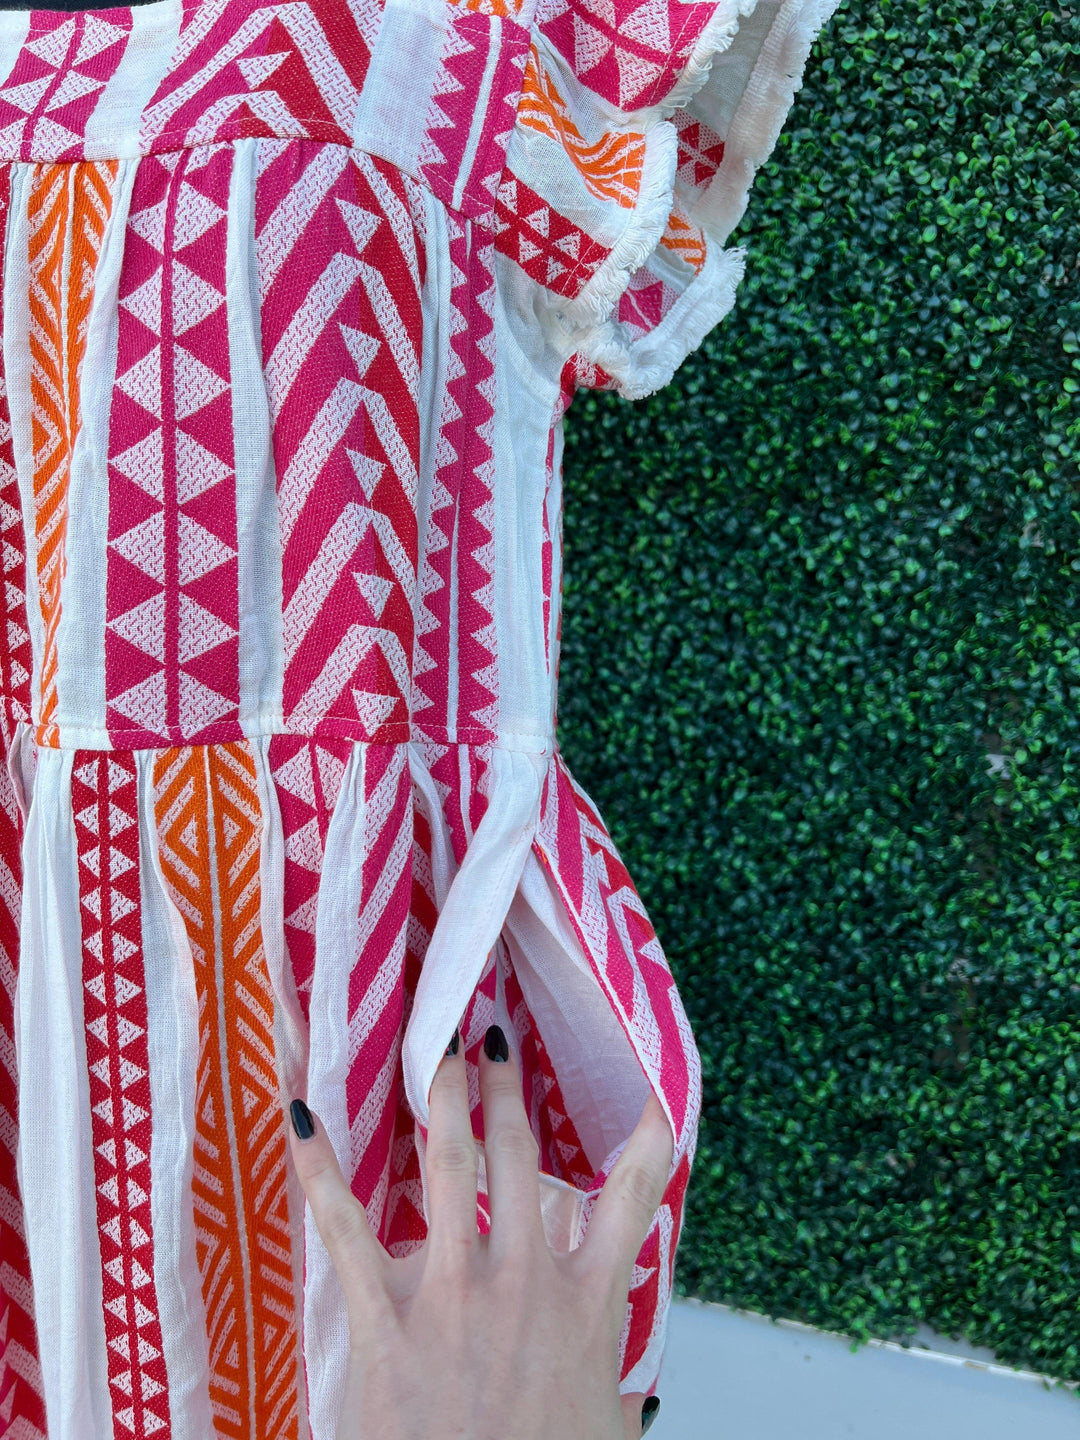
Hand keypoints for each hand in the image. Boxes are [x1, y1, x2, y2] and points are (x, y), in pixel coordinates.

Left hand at [288, 1023, 673, 1439]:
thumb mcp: (603, 1433)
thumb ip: (616, 1392)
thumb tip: (636, 1394)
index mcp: (586, 1307)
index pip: (633, 1200)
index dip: (649, 1139)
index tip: (652, 1093)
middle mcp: (525, 1281)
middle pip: (519, 1155)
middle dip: (505, 1087)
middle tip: (493, 1036)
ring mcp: (453, 1293)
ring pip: (449, 1165)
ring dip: (443, 1099)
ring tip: (435, 1050)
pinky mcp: (386, 1321)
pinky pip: (345, 1228)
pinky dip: (319, 1170)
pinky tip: (300, 1121)